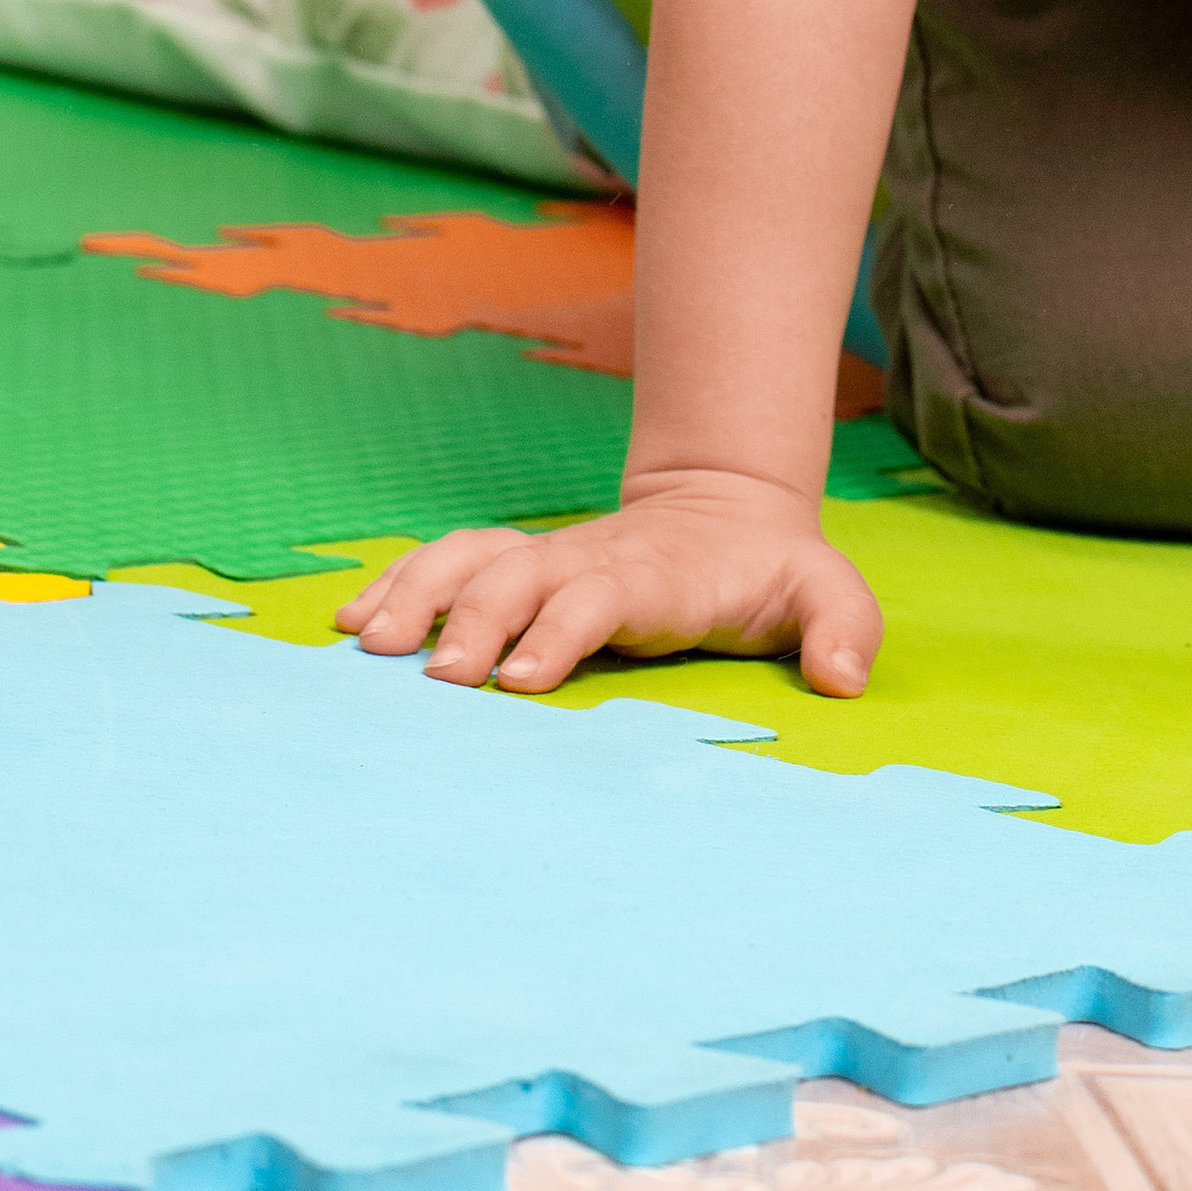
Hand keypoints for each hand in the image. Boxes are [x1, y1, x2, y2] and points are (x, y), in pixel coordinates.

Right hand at [335, 469, 881, 696]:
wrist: (729, 509)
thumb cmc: (773, 570)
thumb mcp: (827, 591)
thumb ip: (841, 627)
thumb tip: (842, 680)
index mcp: (654, 574)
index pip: (600, 596)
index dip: (563, 630)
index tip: (522, 681)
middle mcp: (586, 561)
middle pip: (517, 578)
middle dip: (473, 622)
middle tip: (431, 679)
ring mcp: (546, 559)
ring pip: (470, 560)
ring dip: (416, 595)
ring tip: (364, 645)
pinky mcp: (518, 567)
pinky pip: (447, 564)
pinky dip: (396, 584)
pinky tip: (349, 623)